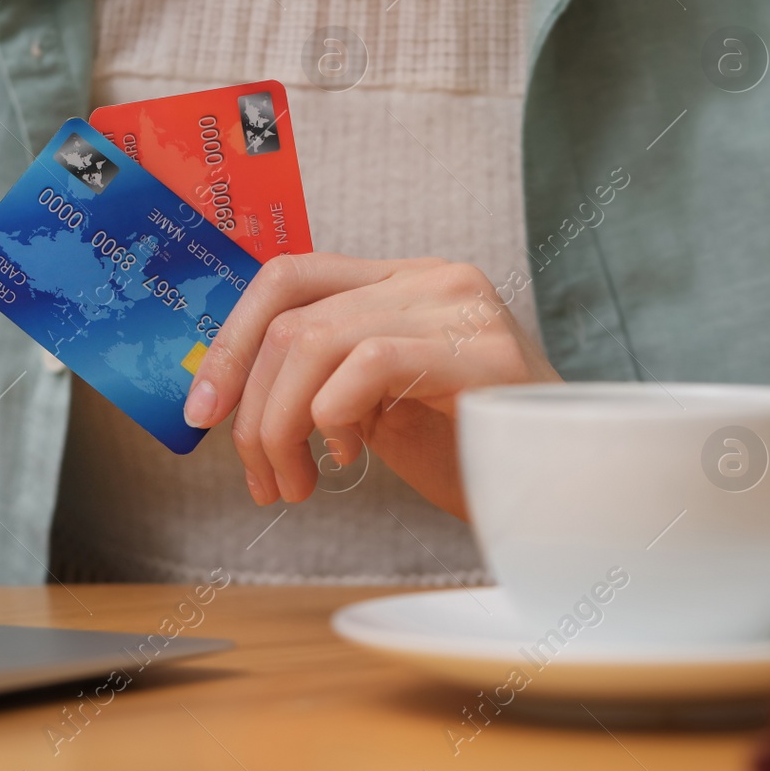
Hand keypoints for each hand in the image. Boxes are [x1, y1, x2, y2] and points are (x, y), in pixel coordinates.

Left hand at [183, 254, 558, 512]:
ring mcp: (460, 307)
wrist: (568, 494)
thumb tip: (228, 394)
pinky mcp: (484, 351)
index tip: (201, 409)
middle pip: (292, 314)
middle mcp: (431, 278)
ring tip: (295, 483)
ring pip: (316, 340)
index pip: (290, 276)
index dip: (232, 340)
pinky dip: (333, 418)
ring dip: (282, 427)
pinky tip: (351, 459)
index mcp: (400, 282)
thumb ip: (318, 380)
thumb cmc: (469, 453)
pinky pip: (368, 366)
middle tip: (255, 473)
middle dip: (250, 404)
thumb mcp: (374, 407)